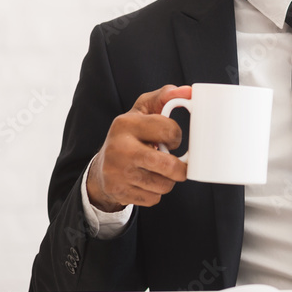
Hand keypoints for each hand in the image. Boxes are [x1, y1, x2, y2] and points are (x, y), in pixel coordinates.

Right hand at [86, 85, 191, 211]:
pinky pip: (153, 199)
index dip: (177, 137)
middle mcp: (119, 148)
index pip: (170, 131)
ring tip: (158, 171)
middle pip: (170, 166)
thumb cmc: (130, 135)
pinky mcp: (118, 192)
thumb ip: (165, 96)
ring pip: (164, 185)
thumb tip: (189, 91)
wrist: (102, 167)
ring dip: (167, 181)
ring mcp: (117, 172)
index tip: (171, 140)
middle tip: (178, 165)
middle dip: (180, 168)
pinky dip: (155, 193)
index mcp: (126, 123)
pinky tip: (146, 182)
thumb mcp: (143, 110)